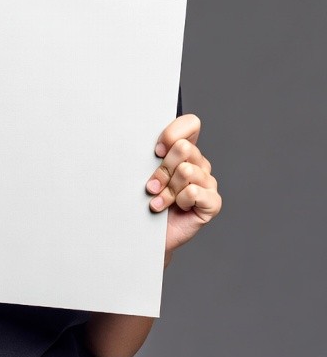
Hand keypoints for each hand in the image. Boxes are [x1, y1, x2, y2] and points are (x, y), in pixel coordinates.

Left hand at [145, 114, 221, 255]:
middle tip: (153, 184)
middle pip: (184, 147)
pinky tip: (176, 208)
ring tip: (159, 200)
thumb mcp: (145, 171)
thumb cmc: (145, 198)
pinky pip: (194, 192)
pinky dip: (179, 201)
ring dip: (167, 188)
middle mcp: (199, 163)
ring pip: (186, 171)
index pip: (191, 124)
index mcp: (185, 149)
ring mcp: (208, 182)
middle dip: (163, 168)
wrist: (146, 232)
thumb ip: (153, 153)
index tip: (156, 151)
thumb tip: (152, 145)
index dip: (172, 134)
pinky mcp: (213, 202)